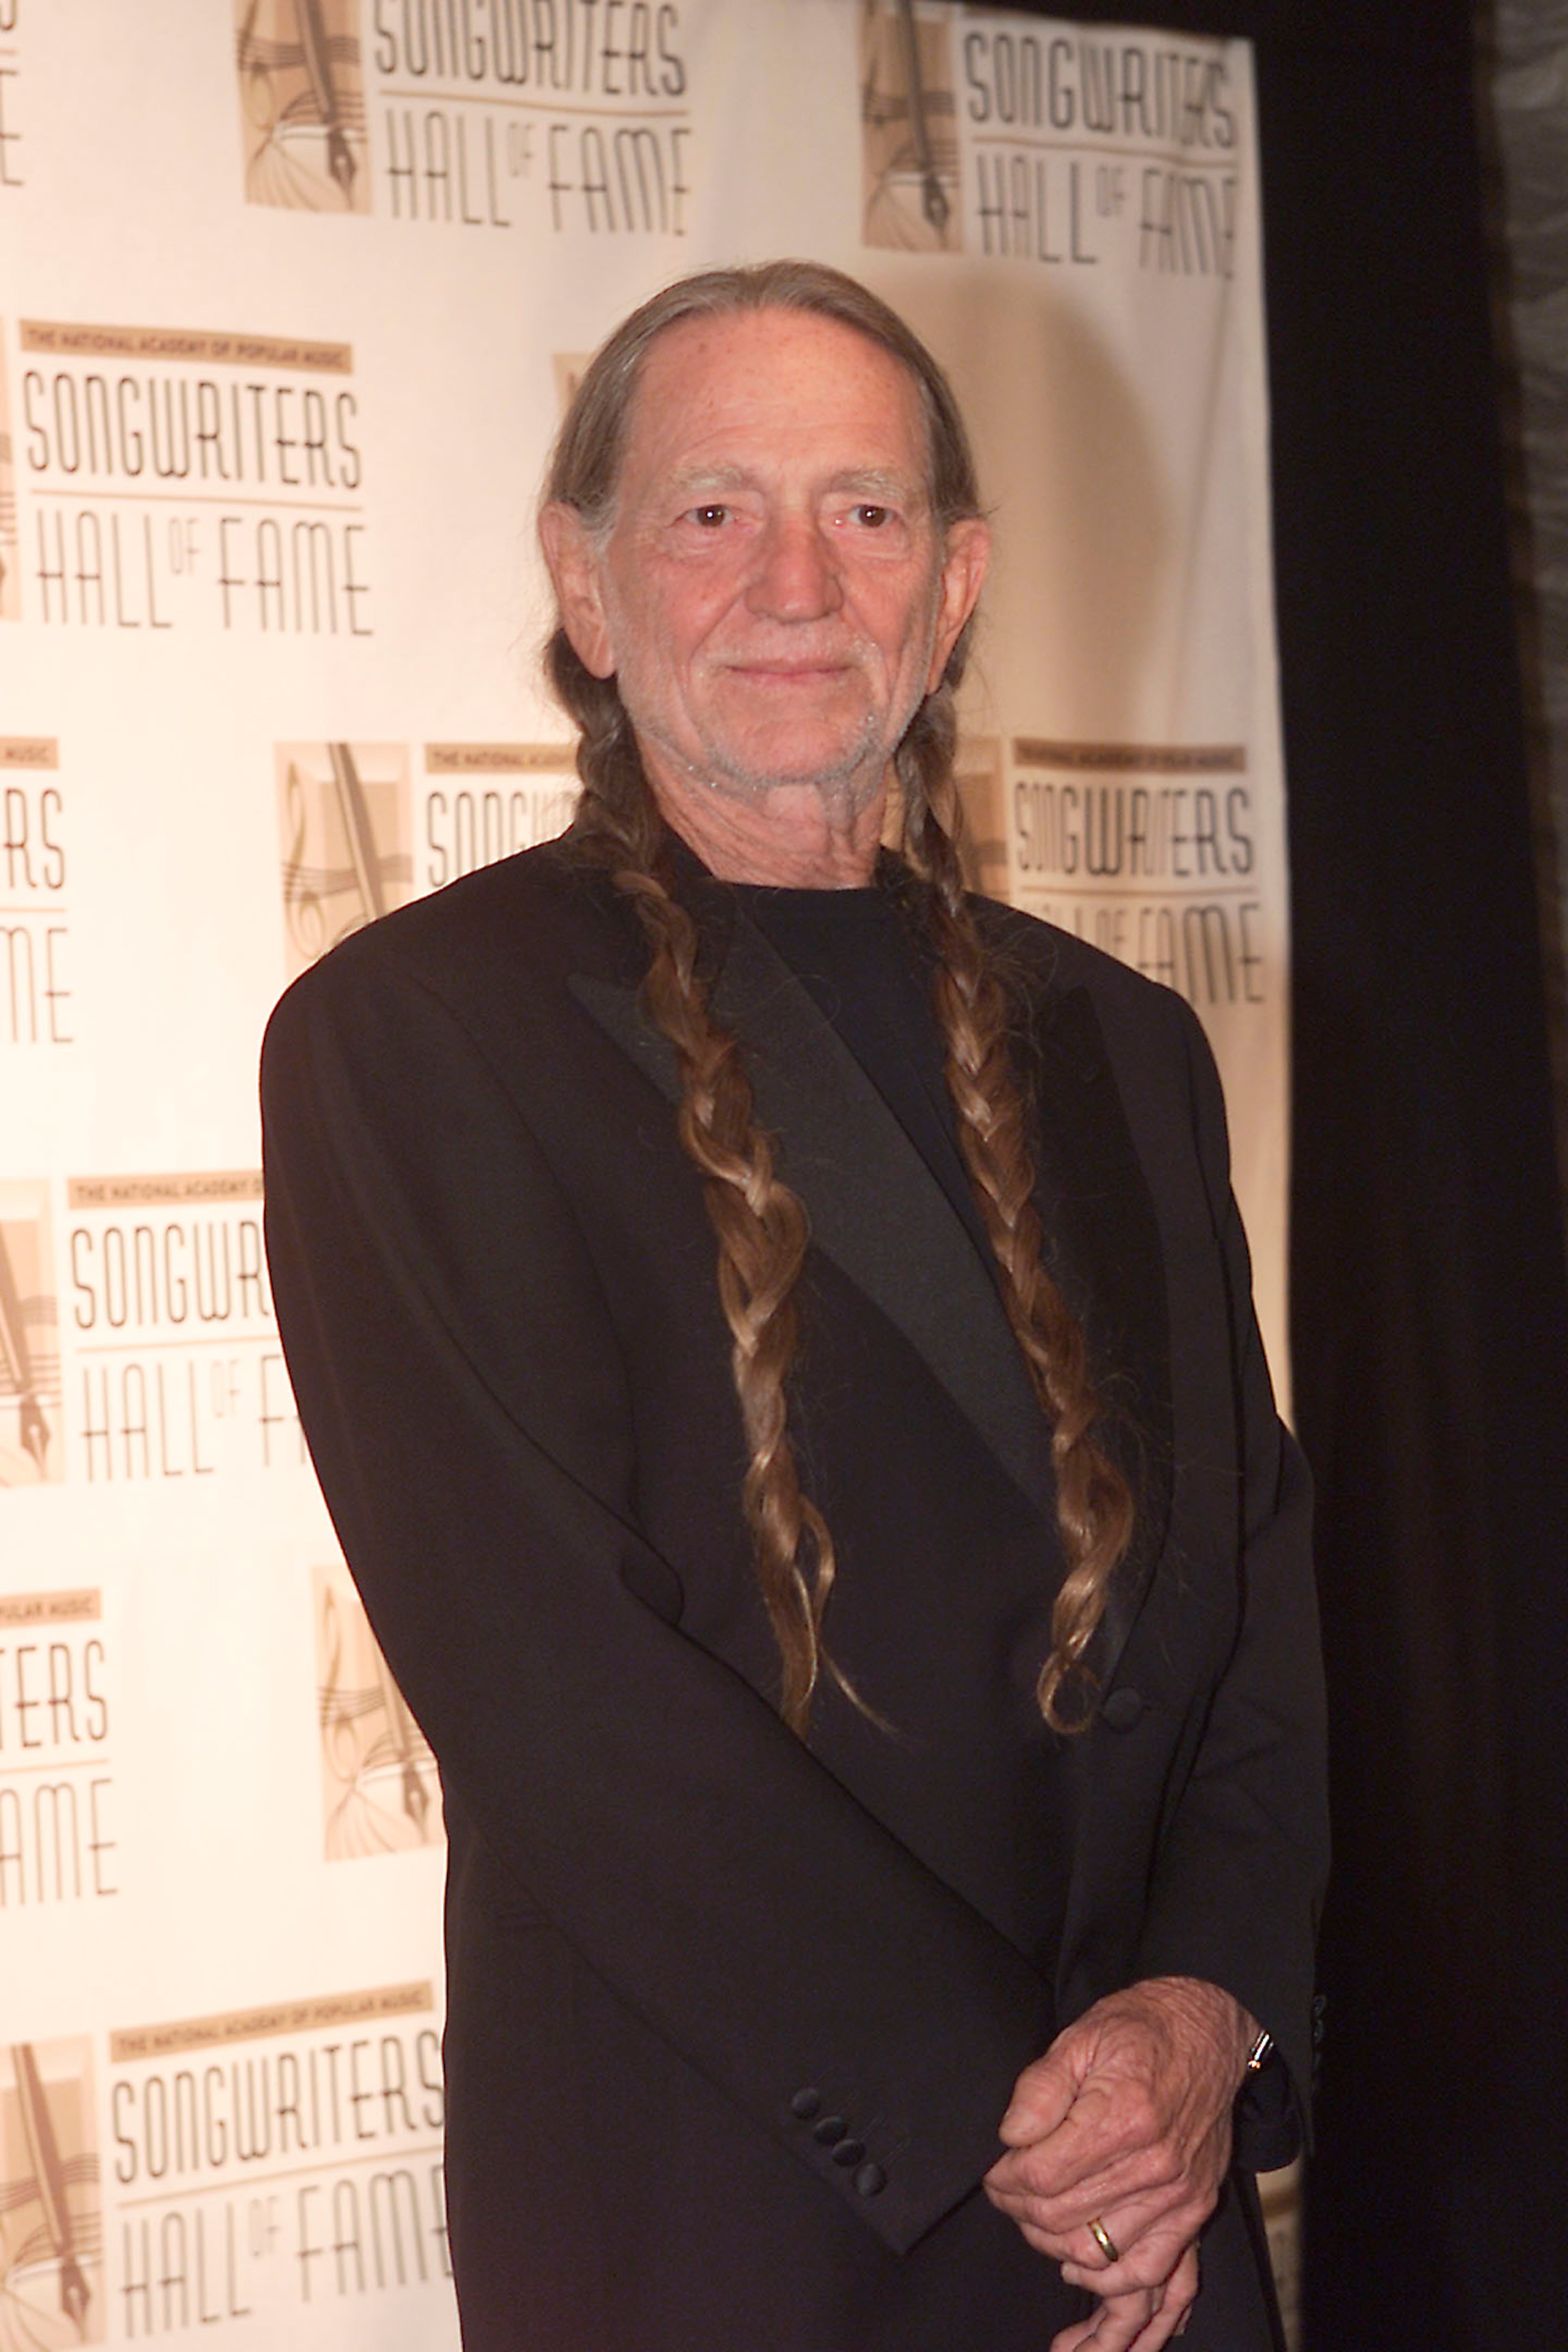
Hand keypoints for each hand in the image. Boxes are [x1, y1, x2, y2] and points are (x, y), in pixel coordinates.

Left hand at [982, 1976, 1255, 2351]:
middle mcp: (1154, 2164)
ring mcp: (1178, 2193)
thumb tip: (1010, 2137)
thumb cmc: (1140, 2031)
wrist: (1208, 2034)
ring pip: (1095, 2251)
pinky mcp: (1193, 2209)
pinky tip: (1076, 2261)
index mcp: (1122, 2116)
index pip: (1042, 2176)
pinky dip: (1106, 2277)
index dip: (1005, 2178)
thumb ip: (1039, 2088)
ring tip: (1033, 2216)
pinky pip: (1147, 2268)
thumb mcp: (1079, 2037)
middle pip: (1062, 2217)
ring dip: (1050, 2241)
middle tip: (1005, 2190)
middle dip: (1019, 2208)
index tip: (995, 2168)